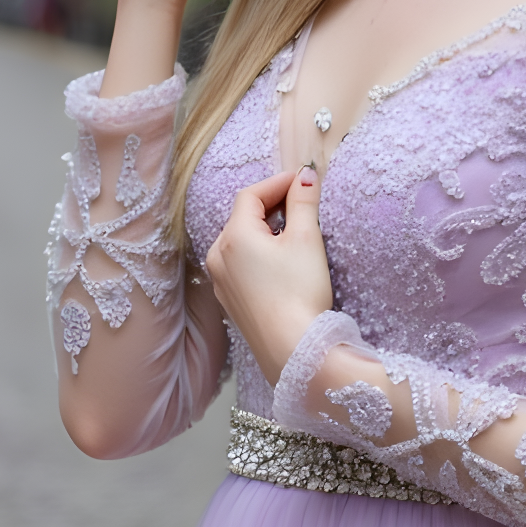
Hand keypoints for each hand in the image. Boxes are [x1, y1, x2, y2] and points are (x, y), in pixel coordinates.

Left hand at [205, 163, 332, 383]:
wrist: (293, 350)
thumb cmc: (300, 292)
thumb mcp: (307, 239)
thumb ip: (304, 202)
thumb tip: (305, 176)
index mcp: (233, 237)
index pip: (251, 194)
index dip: (278, 182)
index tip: (304, 180)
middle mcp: (218, 256)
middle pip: (243, 217)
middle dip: (272, 205)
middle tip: (302, 201)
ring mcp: (221, 281)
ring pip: (240, 241)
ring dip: (265, 229)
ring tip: (295, 231)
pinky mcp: (230, 301)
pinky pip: (240, 264)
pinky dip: (258, 253)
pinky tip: (282, 262)